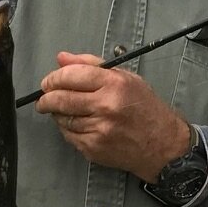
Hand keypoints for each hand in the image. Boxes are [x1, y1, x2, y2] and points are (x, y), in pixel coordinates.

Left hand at [36, 52, 191, 180]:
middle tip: (44, 97)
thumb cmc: (146, 109)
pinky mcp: (94, 148)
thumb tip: (62, 58)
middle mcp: (106, 106)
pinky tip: (76, 124)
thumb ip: (91, 65)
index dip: (54, 78)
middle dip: (46, 97)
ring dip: (56, 113)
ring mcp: (99, 129)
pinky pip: (68, 135)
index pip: (72, 75)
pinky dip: (66, 128)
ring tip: (63, 109)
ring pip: (62, 118)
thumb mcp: (126, 78)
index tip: (49, 81)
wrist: (163, 145)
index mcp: (114, 84)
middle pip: (61, 98)